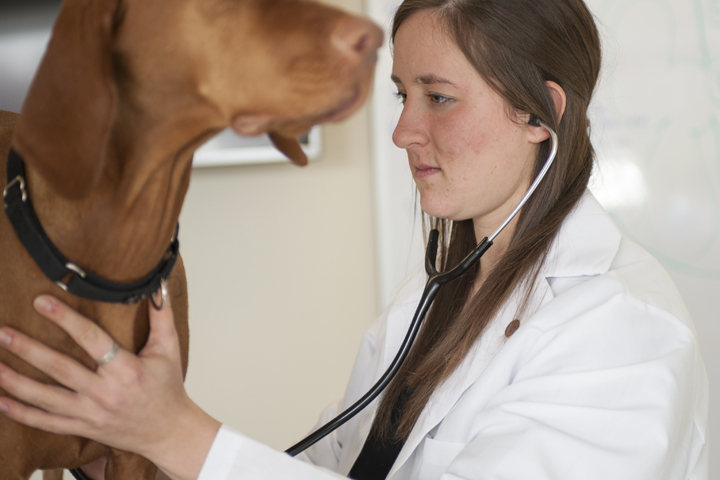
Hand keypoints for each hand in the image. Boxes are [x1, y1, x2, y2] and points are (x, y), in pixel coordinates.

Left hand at [0, 291, 220, 479]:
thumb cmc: (168, 387)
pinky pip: (46, 422)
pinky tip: (1, 400)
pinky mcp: (83, 427)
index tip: (41, 302)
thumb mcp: (169, 348)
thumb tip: (157, 282)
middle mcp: (105, 393)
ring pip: (46, 398)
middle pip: (61, 369)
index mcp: (126, 370)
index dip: (65, 319)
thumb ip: (161, 314)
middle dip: (29, 350)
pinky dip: (21, 413)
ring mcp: (91, 413)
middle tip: (3, 332)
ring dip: (16, 381)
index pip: (92, 339)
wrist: (169, 431)